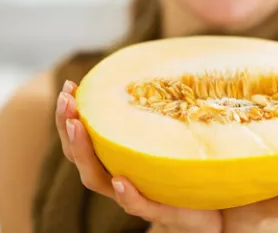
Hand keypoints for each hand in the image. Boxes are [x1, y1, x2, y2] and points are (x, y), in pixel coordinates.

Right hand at [55, 80, 221, 232]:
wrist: (211, 205)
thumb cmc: (184, 166)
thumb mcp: (170, 133)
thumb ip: (160, 110)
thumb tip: (161, 68)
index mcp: (116, 156)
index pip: (83, 136)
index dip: (70, 114)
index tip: (69, 86)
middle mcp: (117, 174)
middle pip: (79, 155)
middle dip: (67, 127)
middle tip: (66, 100)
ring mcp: (134, 194)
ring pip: (96, 178)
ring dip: (84, 153)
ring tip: (78, 126)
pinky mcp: (159, 209)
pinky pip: (137, 204)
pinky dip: (127, 194)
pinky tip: (121, 180)